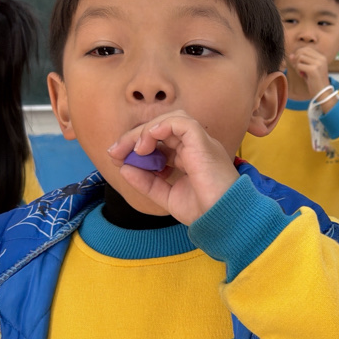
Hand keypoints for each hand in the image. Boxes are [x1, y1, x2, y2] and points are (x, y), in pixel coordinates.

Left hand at [107, 111, 238, 224]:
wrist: (223, 219)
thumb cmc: (203, 210)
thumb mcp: (167, 197)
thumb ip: (147, 182)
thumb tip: (124, 167)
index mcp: (190, 157)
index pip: (161, 141)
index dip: (137, 145)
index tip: (117, 158)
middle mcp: (196, 146)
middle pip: (162, 127)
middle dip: (135, 136)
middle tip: (115, 151)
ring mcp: (201, 143)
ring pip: (172, 119)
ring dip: (148, 130)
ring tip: (136, 148)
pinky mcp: (204, 143)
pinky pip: (182, 123)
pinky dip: (162, 126)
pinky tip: (147, 142)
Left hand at [287, 46, 331, 100]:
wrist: (323, 93)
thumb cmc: (315, 82)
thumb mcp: (308, 69)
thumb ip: (300, 61)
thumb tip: (291, 55)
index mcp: (322, 57)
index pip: (306, 49)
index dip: (299, 54)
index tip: (299, 64)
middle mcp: (321, 58)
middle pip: (302, 51)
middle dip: (297, 59)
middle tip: (299, 68)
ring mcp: (318, 63)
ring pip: (300, 57)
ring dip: (297, 65)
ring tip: (301, 72)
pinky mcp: (313, 70)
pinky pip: (299, 65)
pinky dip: (298, 71)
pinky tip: (302, 76)